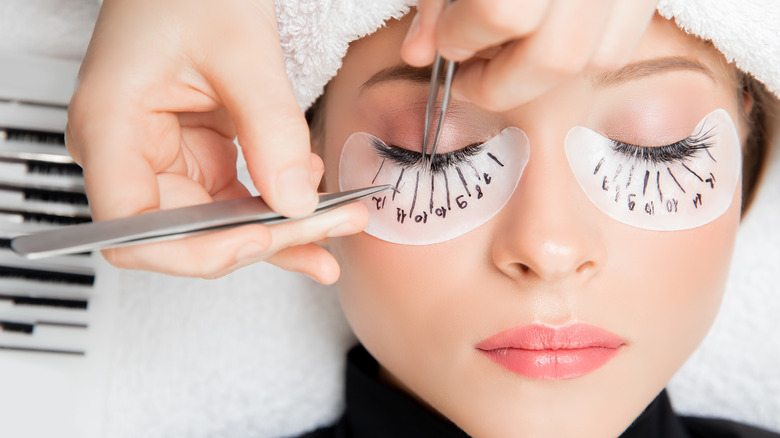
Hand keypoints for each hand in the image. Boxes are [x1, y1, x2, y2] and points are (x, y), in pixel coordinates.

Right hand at [66, 0, 363, 282]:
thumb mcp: (241, 49)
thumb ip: (271, 129)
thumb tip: (297, 205)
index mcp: (109, 127)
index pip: (133, 231)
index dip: (196, 250)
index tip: (261, 236)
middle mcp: (128, 153)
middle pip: (186, 235)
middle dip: (262, 241)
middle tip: (328, 234)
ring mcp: (164, 157)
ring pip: (219, 226)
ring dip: (281, 231)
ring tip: (340, 222)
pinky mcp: (197, 155)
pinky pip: (236, 200)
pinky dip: (278, 205)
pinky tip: (317, 201)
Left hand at [401, 0, 659, 109]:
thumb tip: (418, 53)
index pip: (501, 12)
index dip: (462, 36)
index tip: (447, 39)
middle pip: (555, 55)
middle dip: (499, 83)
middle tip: (469, 74)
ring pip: (594, 58)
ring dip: (538, 76)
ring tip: (505, 58)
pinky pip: (620, 45)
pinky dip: (580, 58)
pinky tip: (546, 41)